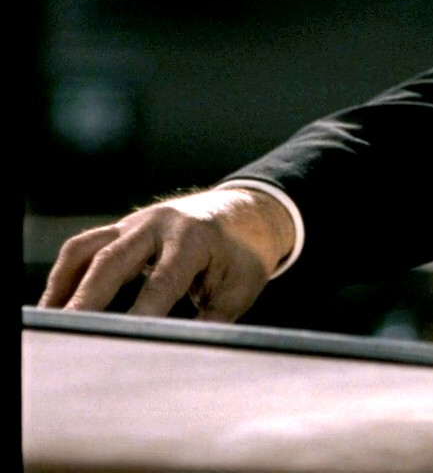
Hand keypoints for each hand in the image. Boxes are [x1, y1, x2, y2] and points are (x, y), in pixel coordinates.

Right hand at [38, 188, 294, 321]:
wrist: (245, 212)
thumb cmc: (244, 256)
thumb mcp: (239, 289)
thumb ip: (212, 322)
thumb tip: (186, 356)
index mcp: (196, 238)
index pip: (163, 281)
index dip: (142, 312)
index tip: (122, 342)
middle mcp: (160, 224)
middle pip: (113, 259)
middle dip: (88, 298)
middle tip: (67, 332)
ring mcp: (136, 222)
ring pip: (88, 248)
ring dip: (65, 285)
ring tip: (50, 322)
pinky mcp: (121, 227)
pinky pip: (84, 247)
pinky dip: (66, 274)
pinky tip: (56, 304)